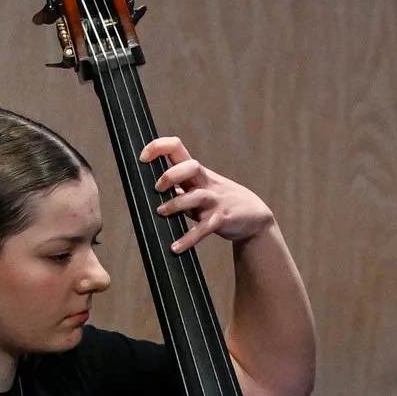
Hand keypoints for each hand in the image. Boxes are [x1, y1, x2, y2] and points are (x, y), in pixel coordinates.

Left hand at [140, 135, 276, 253]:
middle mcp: (206, 183)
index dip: (158, 148)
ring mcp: (214, 201)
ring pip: (196, 197)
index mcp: (197, 172)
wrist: (254, 216)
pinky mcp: (220, 220)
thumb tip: (151, 188)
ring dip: (176, 204)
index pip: (177, 148)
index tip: (143, 157)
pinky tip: (176, 247)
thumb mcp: (200, 188)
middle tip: (157, 188)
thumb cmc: (219, 200)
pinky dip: (188, 239)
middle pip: (190, 167)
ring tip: (161, 212)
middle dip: (171, 175)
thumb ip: (179, 187)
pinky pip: (203, 229)